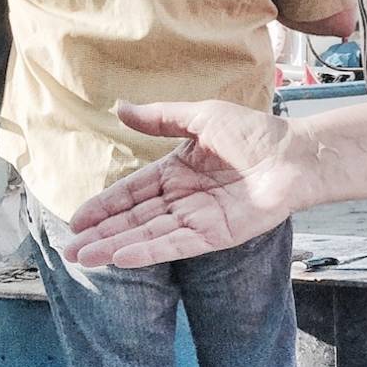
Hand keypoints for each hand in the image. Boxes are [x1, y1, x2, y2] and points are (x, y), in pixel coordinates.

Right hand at [63, 101, 314, 267]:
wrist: (296, 154)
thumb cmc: (256, 132)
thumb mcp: (201, 118)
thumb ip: (160, 119)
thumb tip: (120, 108)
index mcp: (177, 173)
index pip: (132, 193)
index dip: (105, 207)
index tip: (77, 220)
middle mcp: (183, 200)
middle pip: (135, 221)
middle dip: (101, 235)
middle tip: (70, 250)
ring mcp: (199, 219)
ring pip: (149, 236)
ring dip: (115, 247)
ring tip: (84, 257)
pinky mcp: (216, 235)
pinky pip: (176, 244)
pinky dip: (149, 251)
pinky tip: (121, 257)